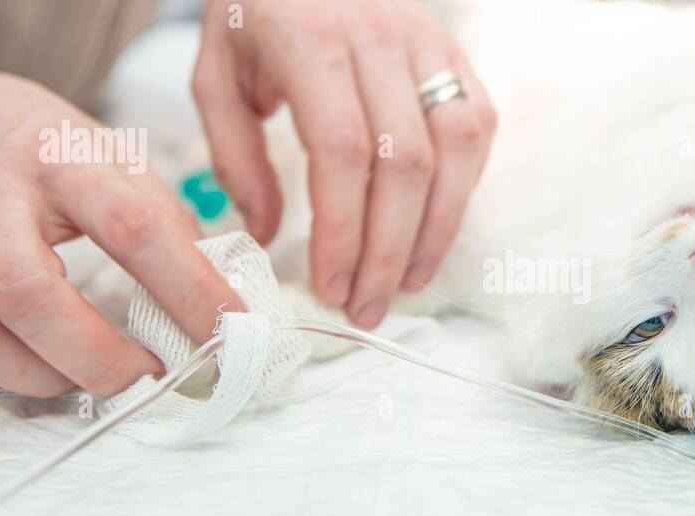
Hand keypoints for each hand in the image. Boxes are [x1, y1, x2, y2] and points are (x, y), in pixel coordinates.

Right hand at [0, 33, 243, 396]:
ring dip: (41, 377)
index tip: (226, 330)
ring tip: (84, 375)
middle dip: (101, 358)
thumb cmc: (24, 141)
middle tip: (145, 376)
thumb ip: (157, 212)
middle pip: (35, 297)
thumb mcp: (102, 150)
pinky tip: (25, 362)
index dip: (189, 290)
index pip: (134, 228)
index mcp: (55, 157)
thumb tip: (214, 286)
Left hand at [194, 0, 496, 327]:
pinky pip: (478, 124)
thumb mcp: (216, 74)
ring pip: (457, 148)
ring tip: (408, 282)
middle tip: (366, 306)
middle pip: (407, 164)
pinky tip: (435, 227)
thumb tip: (268, 233)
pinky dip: (465, 185)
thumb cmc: (256, 12)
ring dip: (438, 228)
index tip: (331, 285)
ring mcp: (427, 41)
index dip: (344, 231)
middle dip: (389, 250)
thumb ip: (234, 155)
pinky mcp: (454, 51)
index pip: (343, 152)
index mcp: (310, 40)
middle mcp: (380, 37)